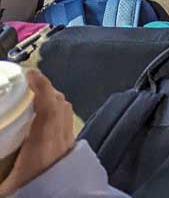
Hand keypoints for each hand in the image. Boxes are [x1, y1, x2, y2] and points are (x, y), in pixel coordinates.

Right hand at [0, 70, 75, 193]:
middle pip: (60, 104)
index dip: (42, 86)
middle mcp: (60, 137)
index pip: (49, 105)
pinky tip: (47, 120)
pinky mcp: (71, 151)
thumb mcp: (8, 184)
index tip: (31, 73)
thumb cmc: (35, 190)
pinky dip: (58, 113)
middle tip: (30, 85)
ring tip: (38, 99)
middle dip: (46, 90)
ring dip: (54, 101)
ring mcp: (68, 143)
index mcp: (43, 141)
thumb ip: (0, 169)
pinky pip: (68, 123)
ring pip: (67, 112)